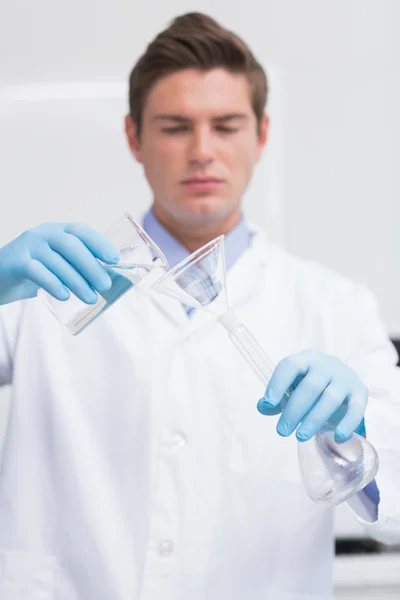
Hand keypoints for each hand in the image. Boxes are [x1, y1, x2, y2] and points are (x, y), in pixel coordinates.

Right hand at [0, 222, 119, 304]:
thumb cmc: (33, 272)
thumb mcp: (56, 264)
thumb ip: (76, 267)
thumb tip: (108, 280)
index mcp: (57, 231)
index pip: (81, 231)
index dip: (99, 243)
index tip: (114, 259)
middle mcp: (42, 234)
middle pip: (70, 245)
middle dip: (91, 266)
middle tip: (105, 286)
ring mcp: (27, 246)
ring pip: (56, 260)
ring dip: (77, 281)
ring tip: (91, 298)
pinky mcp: (15, 262)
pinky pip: (37, 271)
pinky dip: (53, 284)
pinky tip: (65, 296)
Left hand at [257, 349, 367, 442]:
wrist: (342, 382)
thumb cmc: (310, 385)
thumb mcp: (292, 387)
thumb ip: (276, 398)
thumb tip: (263, 406)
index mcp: (306, 359)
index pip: (290, 365)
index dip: (278, 383)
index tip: (268, 402)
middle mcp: (327, 364)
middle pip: (310, 386)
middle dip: (294, 410)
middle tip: (282, 431)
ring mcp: (345, 377)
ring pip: (330, 398)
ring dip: (314, 419)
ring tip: (300, 436)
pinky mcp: (360, 392)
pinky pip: (356, 408)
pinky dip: (347, 424)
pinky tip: (337, 437)